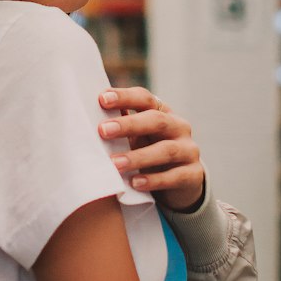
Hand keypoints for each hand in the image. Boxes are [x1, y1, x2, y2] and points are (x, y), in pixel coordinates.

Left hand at [98, 87, 205, 212]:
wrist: (181, 183)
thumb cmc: (149, 152)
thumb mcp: (137, 137)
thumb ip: (120, 126)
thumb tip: (87, 113)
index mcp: (162, 112)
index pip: (145, 98)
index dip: (124, 97)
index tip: (101, 99)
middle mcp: (179, 127)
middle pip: (156, 120)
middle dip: (129, 125)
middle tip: (102, 130)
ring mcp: (189, 150)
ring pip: (166, 150)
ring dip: (138, 157)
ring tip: (115, 164)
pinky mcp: (193, 174)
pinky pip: (175, 176)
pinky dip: (154, 180)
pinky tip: (135, 183)